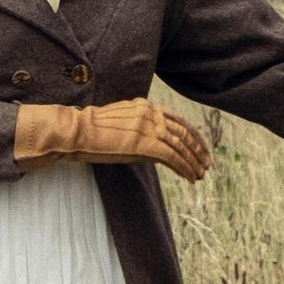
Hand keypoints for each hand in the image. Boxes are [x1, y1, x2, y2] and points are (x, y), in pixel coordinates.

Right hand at [17, 98, 210, 181]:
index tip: (199, 148)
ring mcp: (150, 127)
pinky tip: (190, 177)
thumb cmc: (91, 131)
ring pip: (181, 145)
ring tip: (200, 174)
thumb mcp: (120, 124)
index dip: (192, 135)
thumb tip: (153, 146)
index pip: (177, 120)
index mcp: (146, 106)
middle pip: (184, 132)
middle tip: (205, 163)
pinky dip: (184, 168)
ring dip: (193, 162)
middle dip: (198, 150)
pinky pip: (173, 157)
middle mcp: (152, 113)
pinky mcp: (147, 144)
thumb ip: (140, 129)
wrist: (78, 131)